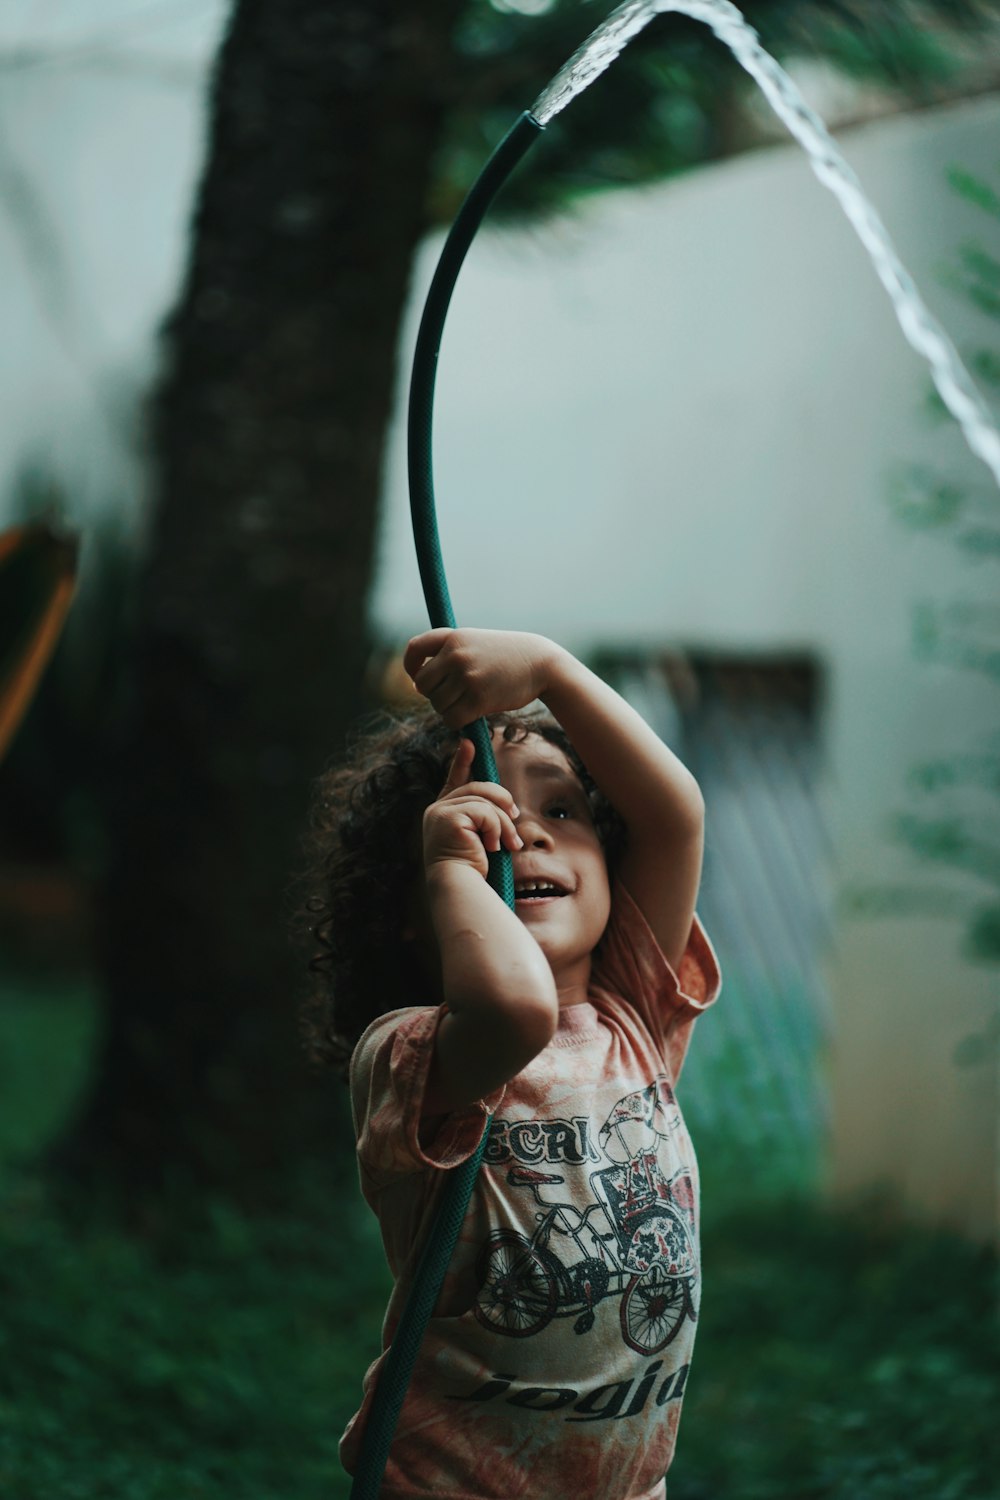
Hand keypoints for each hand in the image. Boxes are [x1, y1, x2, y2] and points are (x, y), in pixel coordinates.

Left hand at [404, 628, 558, 728]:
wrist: (541, 663)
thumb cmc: (505, 656)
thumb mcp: (475, 643)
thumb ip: (448, 654)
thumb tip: (416, 684)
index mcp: (453, 637)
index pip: (414, 649)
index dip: (410, 666)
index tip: (417, 677)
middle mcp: (456, 655)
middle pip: (422, 684)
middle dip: (433, 694)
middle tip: (452, 695)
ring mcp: (467, 677)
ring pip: (437, 704)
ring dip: (448, 709)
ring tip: (467, 702)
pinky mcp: (479, 699)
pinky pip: (452, 719)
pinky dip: (458, 722)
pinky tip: (471, 715)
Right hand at [423, 737, 523, 877]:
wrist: (461, 888)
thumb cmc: (473, 870)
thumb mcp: (482, 837)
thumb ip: (486, 818)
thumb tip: (508, 804)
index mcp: (443, 814)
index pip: (454, 781)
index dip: (462, 760)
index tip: (469, 742)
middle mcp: (437, 810)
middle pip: (478, 787)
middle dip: (502, 800)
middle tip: (515, 816)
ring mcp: (440, 812)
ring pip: (485, 801)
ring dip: (504, 823)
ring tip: (510, 844)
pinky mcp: (450, 818)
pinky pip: (485, 812)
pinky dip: (497, 828)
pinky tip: (493, 847)